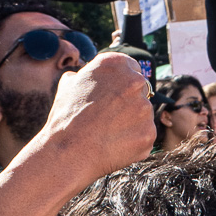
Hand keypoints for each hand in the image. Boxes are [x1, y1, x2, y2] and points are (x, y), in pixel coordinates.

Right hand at [40, 49, 155, 184]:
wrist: (69, 151)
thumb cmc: (66, 117)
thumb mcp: (68, 85)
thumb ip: (82, 76)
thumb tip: (79, 76)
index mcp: (115, 64)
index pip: (131, 68)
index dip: (120, 84)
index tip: (111, 97)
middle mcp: (135, 81)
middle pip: (140, 90)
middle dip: (128, 102)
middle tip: (108, 118)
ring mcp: (145, 108)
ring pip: (142, 114)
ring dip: (131, 122)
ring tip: (107, 134)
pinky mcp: (149, 132)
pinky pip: (144, 135)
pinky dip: (133, 142)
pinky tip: (114, 146)